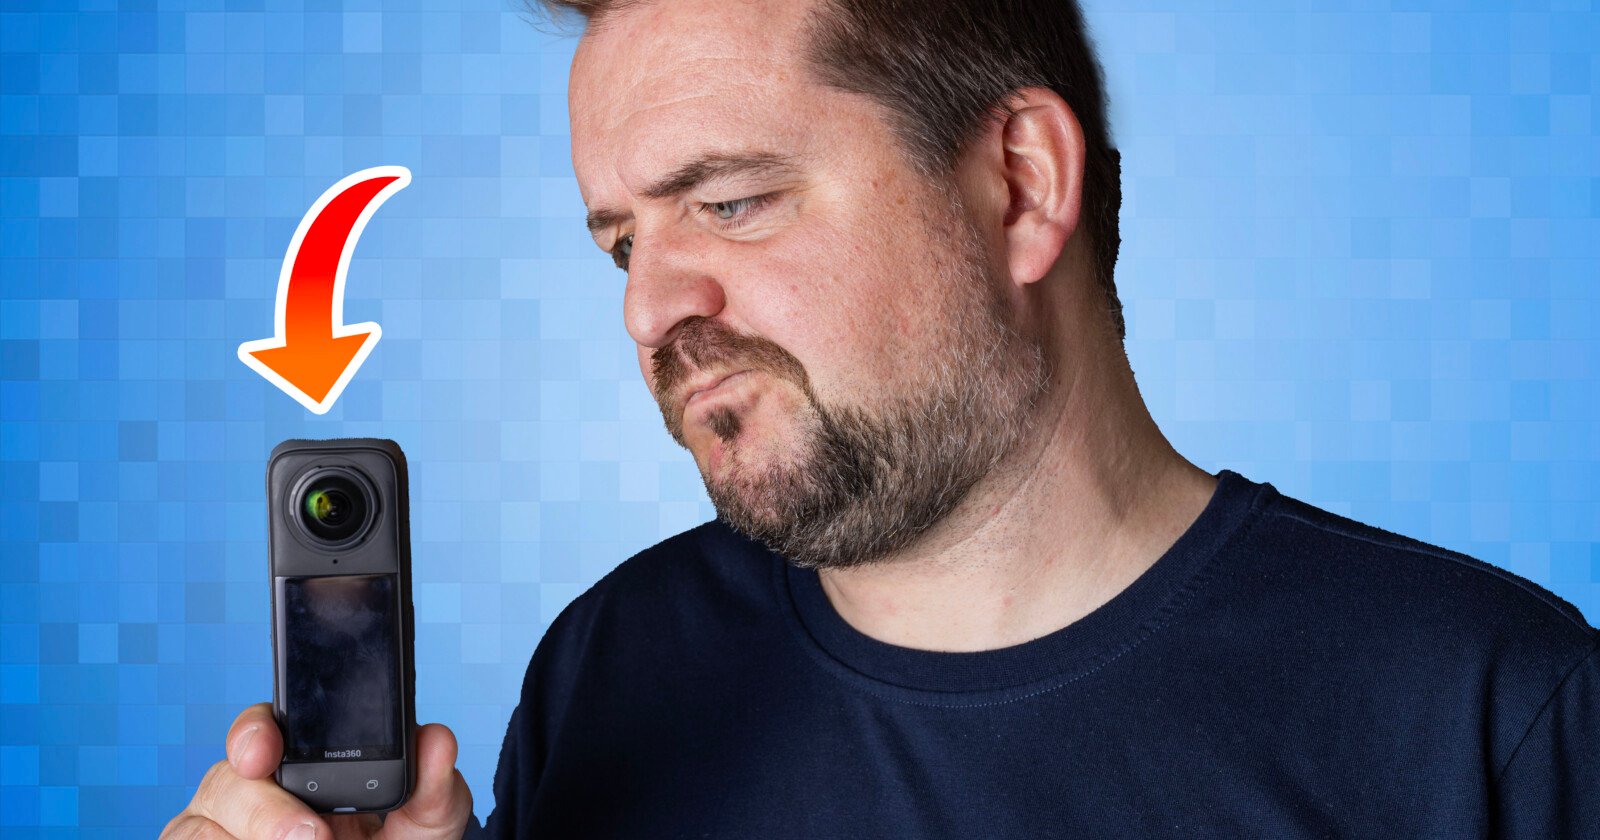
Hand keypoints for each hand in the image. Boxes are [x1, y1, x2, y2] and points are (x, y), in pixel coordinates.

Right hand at [161, 702, 473, 838]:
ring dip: (248, 837)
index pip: (261, 727)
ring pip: (197, 829)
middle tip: (310, 836)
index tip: (266, 752)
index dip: (254, 732)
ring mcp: (218, 831)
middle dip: (261, 809)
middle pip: (224, 781)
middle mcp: (248, 791)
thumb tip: (436, 740)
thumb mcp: (425, 825)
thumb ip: (434, 788)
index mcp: (298, 759)